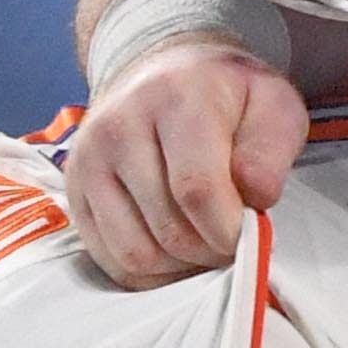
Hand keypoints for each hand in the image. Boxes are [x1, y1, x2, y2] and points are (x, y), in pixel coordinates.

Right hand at [68, 38, 308, 289]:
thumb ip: (271, 151)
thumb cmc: (224, 97)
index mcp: (175, 97)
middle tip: (227, 238)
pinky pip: (113, 262)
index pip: (196, 189)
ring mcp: (89, 160)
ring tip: (200, 242)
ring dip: (178, 267)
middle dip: (208, 251)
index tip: (246, 233)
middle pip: (168, 230)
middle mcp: (120, 125)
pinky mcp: (75, 191)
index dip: (228, 230)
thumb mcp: (272, 104)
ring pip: (137, 255)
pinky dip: (151, 273)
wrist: (163, 74)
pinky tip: (172, 249)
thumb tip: (255, 198)